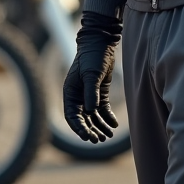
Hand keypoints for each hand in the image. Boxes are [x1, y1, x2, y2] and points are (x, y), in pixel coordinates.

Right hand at [62, 10, 120, 141]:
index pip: (72, 116)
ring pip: (94, 116)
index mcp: (70, 92)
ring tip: (108, 136)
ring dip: (100, 126)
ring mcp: (89, 95)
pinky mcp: (100, 93)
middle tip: (99, 140)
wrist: (102, 43)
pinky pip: (103, 110)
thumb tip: (90, 112)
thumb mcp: (91, 75)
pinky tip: (114, 125)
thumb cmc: (92, 57)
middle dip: (91, 130)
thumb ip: (91, 93)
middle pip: (83, 119)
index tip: (88, 137)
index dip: (79, 128)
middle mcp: (78, 96)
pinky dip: (108, 118)